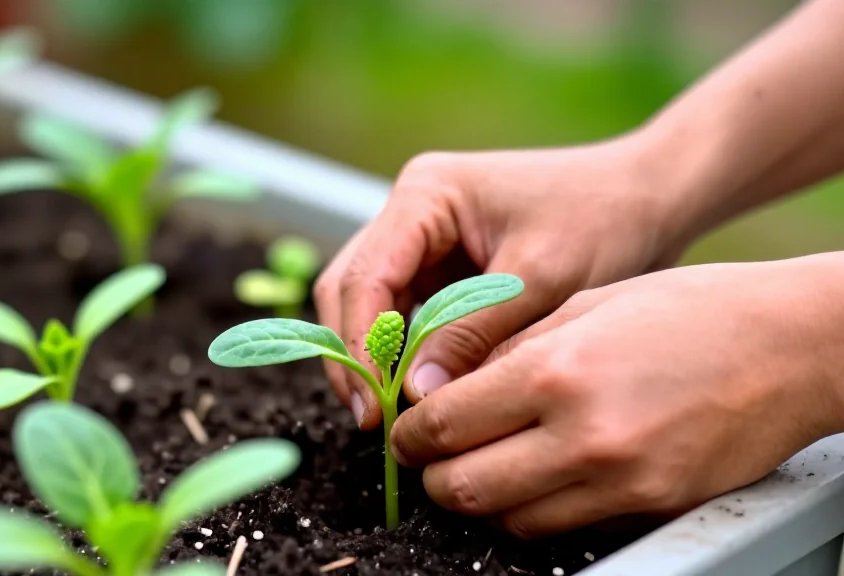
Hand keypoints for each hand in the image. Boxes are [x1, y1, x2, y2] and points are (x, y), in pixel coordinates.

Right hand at [315, 135, 689, 427]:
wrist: (648, 200)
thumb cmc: (603, 220)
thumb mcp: (539, 279)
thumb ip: (472, 334)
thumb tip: (414, 397)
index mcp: (427, 194)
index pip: (365, 274)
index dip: (361, 344)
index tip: (375, 405)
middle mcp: (413, 211)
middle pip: (350, 288)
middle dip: (357, 355)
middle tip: (375, 420)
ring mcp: (423, 238)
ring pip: (370, 305)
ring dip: (375, 358)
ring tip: (390, 415)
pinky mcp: (441, 266)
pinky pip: (404, 313)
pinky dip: (405, 354)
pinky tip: (418, 392)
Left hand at [389, 255, 843, 537]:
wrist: (789, 346)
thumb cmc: (689, 311)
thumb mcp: (582, 305)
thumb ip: (505, 351)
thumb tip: (444, 389)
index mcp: (555, 370)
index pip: (442, 425)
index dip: (410, 433)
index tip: (407, 430)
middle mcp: (582, 434)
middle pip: (462, 488)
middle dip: (431, 475)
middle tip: (430, 456)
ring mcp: (619, 480)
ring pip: (506, 520)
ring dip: (480, 498)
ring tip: (482, 464)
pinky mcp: (649, 506)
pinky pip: (560, 527)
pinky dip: (531, 511)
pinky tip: (535, 476)